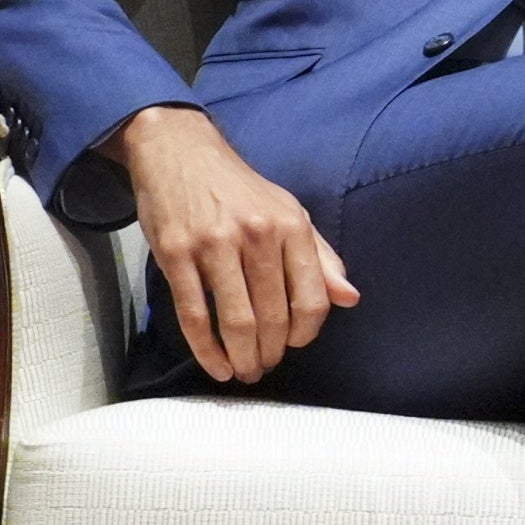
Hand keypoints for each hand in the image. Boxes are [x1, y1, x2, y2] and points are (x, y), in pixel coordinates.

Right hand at [115, 103, 356, 382]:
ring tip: (245, 371)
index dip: (307, 331)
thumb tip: (350, 298)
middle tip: (266, 367)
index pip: (312, 296)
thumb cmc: (240, 190)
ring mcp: (213, 245)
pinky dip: (206, 349)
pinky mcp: (175, 254)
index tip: (296, 344)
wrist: (180, 152)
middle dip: (272, 351)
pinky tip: (217, 366)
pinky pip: (193, 314)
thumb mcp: (289, 211)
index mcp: (290, 226)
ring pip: (236, 320)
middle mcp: (256, 235)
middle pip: (273, 314)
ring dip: (243, 356)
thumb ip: (320, 256)